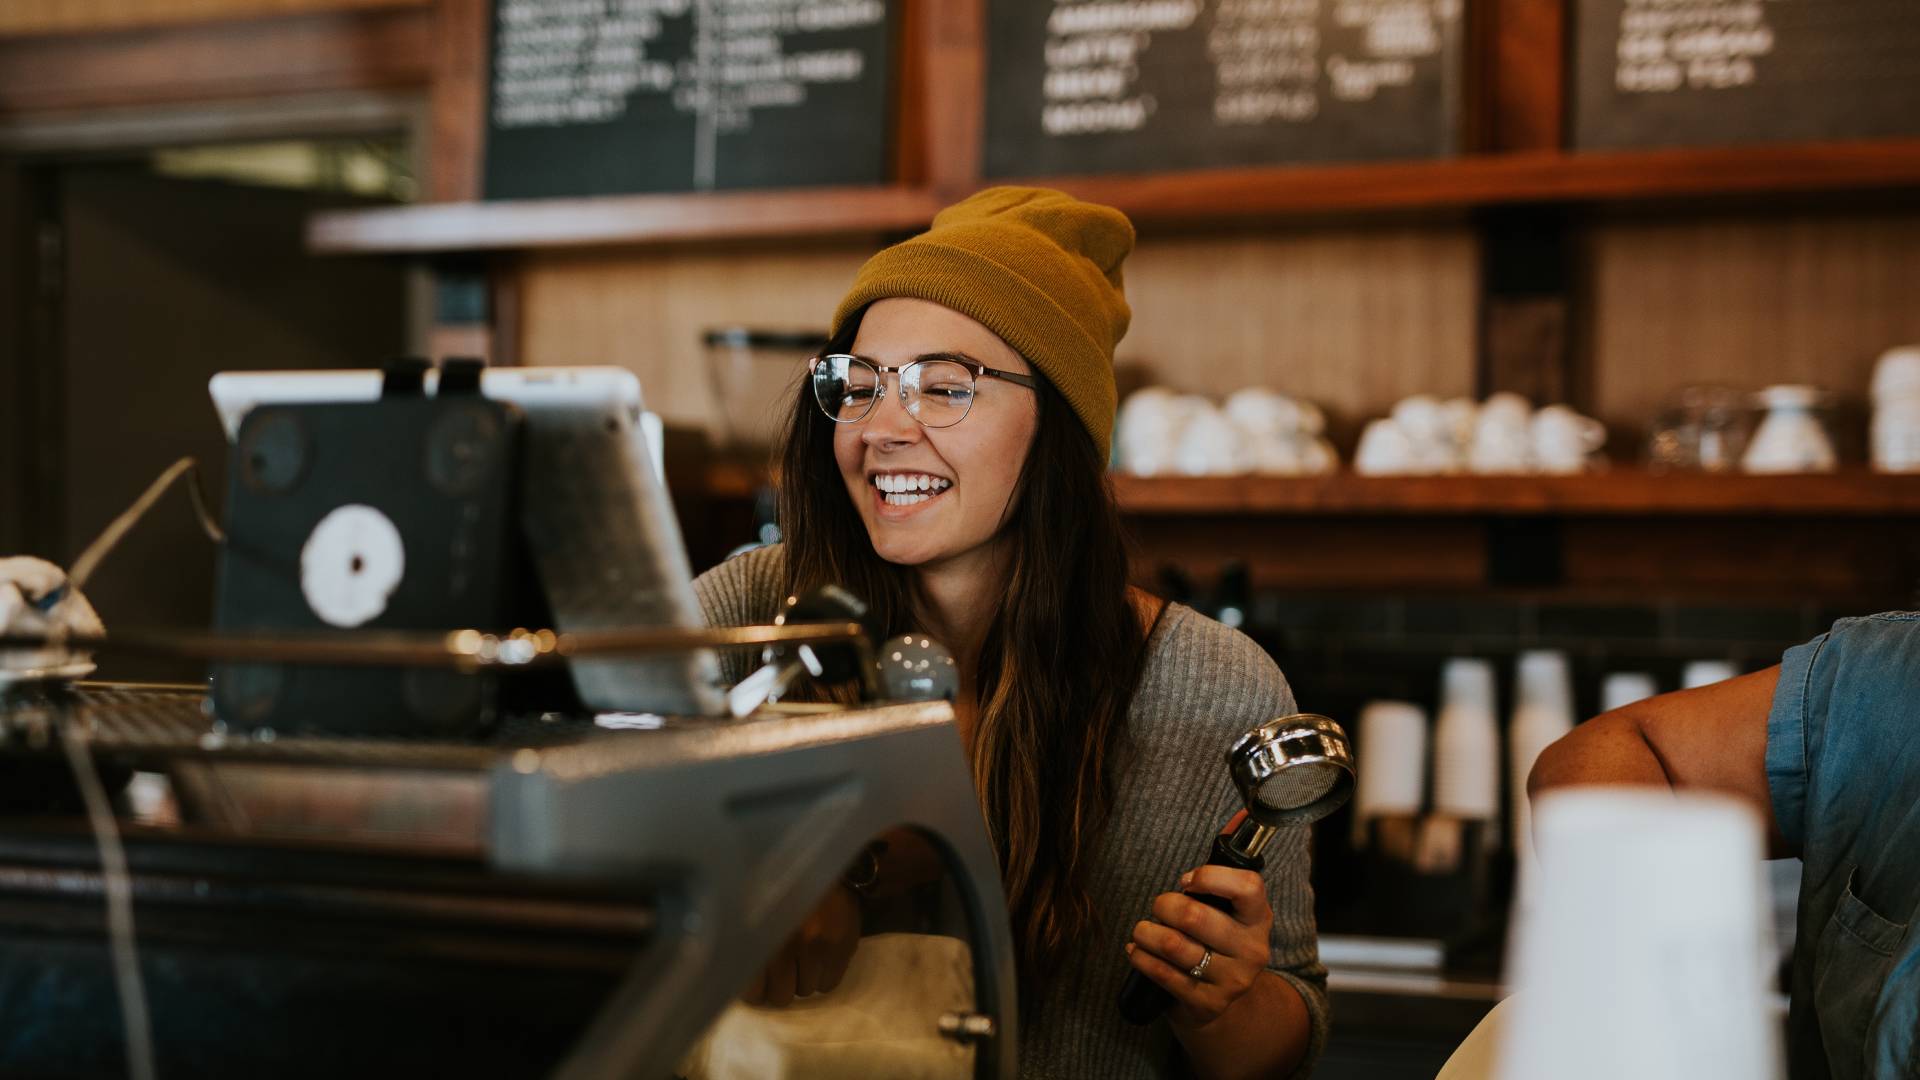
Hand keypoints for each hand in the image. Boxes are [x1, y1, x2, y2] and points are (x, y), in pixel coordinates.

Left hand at [743, 884, 860, 1006]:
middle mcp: (789, 943)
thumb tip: (734, 984)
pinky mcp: (843, 948)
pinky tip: (820, 957)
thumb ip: (745, 948)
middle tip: (780, 972)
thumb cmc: (781, 891)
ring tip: (801, 957)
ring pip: (806, 990)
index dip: (754, 991)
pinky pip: (829, 984)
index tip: (756, 982)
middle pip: (781, 995)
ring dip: (802, 979)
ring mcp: (819, 947)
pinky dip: (823, 977)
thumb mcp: (754, 913)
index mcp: (761, 935)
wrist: (823, 864)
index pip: (752, 990)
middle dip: (779, 987)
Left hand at [1125, 865, 1272, 1029]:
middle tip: (1157, 906)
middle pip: (1196, 916)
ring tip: (1141, 930)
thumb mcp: (1231, 906)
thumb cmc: (1218, 939)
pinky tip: (1137, 951)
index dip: (1210, 878)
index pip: (1247, 887)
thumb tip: (1241, 813)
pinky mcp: (1207, 1004)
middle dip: (1164, 905)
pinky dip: (1142, 958)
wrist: (1221, 1003)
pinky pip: (1163, 975)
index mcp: (1259, 918)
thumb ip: (1228, 862)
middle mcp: (1252, 950)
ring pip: (1175, 946)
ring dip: (1146, 933)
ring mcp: (1232, 980)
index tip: (1186, 880)